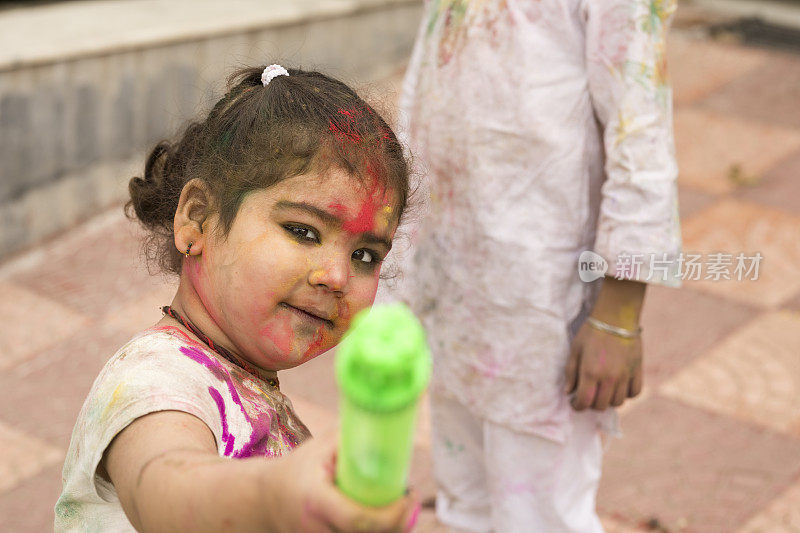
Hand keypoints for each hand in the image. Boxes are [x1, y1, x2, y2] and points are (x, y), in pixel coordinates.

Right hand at [266, 430, 420, 532]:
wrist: (267, 496)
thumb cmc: (300, 466)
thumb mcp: (322, 445)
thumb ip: (354, 438)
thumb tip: (390, 427)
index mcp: (316, 500)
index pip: (359, 520)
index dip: (390, 515)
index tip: (407, 495)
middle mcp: (316, 527)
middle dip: (397, 522)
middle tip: (409, 499)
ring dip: (389, 529)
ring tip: (398, 506)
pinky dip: (375, 531)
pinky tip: (384, 518)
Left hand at [564, 321, 642, 410]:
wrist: (616, 318)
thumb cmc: (592, 332)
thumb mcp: (575, 350)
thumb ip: (571, 373)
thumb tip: (568, 392)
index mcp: (591, 372)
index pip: (584, 402)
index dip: (577, 406)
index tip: (574, 402)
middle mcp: (609, 378)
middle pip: (601, 405)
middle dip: (591, 404)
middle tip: (587, 395)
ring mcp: (625, 375)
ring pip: (617, 402)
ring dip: (608, 400)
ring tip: (602, 390)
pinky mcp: (637, 371)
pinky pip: (634, 393)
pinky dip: (626, 394)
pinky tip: (618, 387)